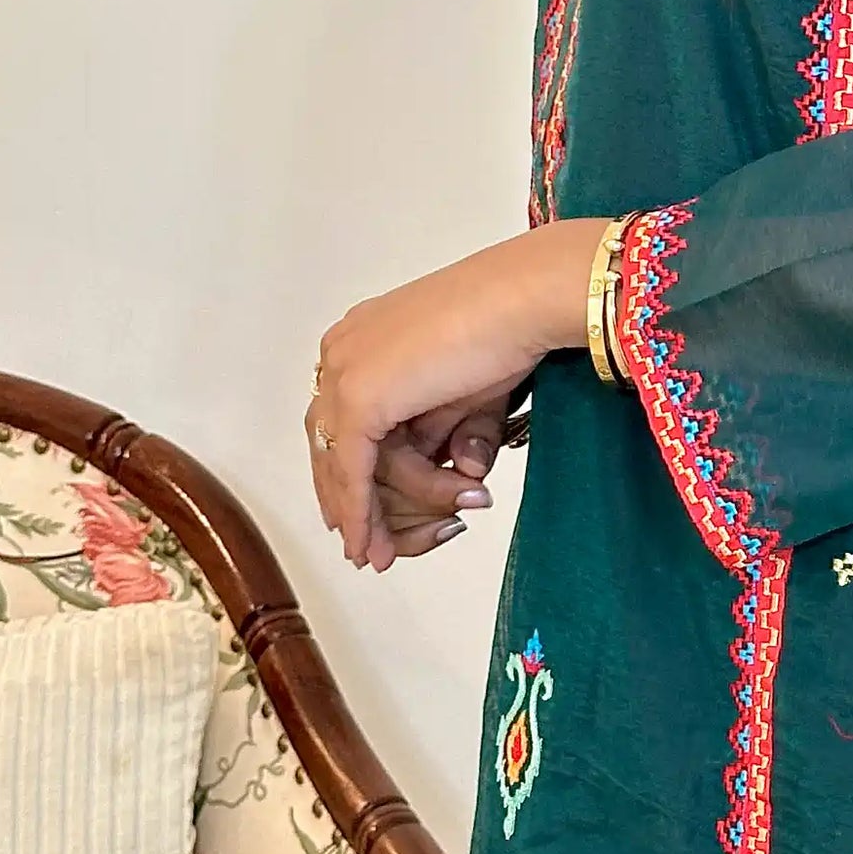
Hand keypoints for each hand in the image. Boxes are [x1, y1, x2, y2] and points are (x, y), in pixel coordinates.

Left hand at [307, 223, 604, 569]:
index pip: (339, 416)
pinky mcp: (361, 399)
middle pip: (329, 442)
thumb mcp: (467, 393)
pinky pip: (352, 472)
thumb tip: (459, 471)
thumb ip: (448, 431)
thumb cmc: (508, 326)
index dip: (345, 468)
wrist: (524, 299)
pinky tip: (369, 543)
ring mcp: (346, 373)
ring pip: (342, 462)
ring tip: (380, 554)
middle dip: (344, 499)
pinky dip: (360, 513)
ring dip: (363, 514)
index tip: (360, 505)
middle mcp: (343, 350)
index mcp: (362, 336)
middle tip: (361, 543)